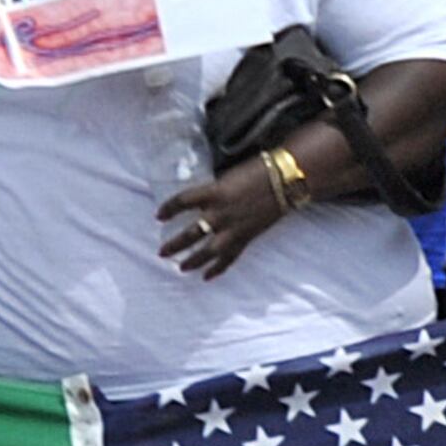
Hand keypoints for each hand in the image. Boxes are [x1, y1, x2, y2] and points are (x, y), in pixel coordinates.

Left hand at [158, 156, 287, 277]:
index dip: (168, 209)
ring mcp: (233, 228)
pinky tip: (207, 276)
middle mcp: (220, 213)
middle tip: (162, 252)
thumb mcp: (229, 176)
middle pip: (191, 233)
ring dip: (193, 261)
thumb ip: (214, 190)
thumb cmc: (259, 170)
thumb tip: (203, 199)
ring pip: (208, 251)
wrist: (286, 180)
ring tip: (181, 267)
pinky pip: (229, 257)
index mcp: (214, 192)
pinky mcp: (246, 237)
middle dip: (175, 244)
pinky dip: (218, 268)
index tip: (159, 216)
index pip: (182, 201)